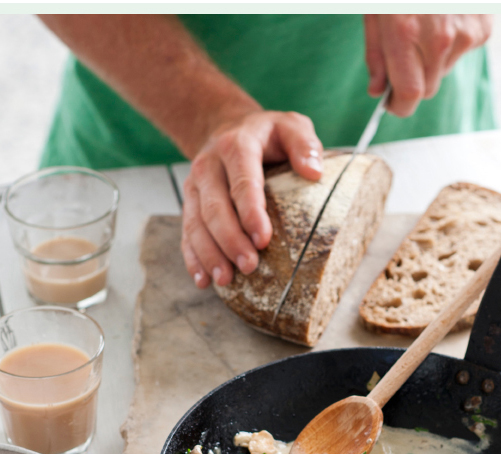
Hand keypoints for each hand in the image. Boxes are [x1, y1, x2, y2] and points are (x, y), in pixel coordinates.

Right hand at [182, 110, 323, 288]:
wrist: (226, 127)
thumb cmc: (267, 135)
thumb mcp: (290, 126)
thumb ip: (304, 143)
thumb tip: (314, 172)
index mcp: (236, 146)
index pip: (243, 182)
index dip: (251, 213)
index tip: (263, 240)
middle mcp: (209, 165)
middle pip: (215, 207)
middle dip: (230, 240)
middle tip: (249, 266)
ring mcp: (195, 186)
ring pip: (196, 223)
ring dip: (209, 254)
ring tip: (225, 280)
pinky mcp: (189, 203)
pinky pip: (186, 232)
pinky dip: (192, 258)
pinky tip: (203, 280)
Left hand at [364, 14, 492, 116]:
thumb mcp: (376, 12)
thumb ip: (376, 54)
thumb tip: (377, 90)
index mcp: (406, 34)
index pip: (409, 95)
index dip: (399, 106)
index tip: (393, 104)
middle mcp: (438, 39)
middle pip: (427, 89)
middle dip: (414, 81)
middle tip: (406, 56)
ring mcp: (464, 34)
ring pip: (443, 71)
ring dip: (433, 60)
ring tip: (427, 25)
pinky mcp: (482, 30)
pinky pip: (461, 53)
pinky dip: (452, 44)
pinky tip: (446, 18)